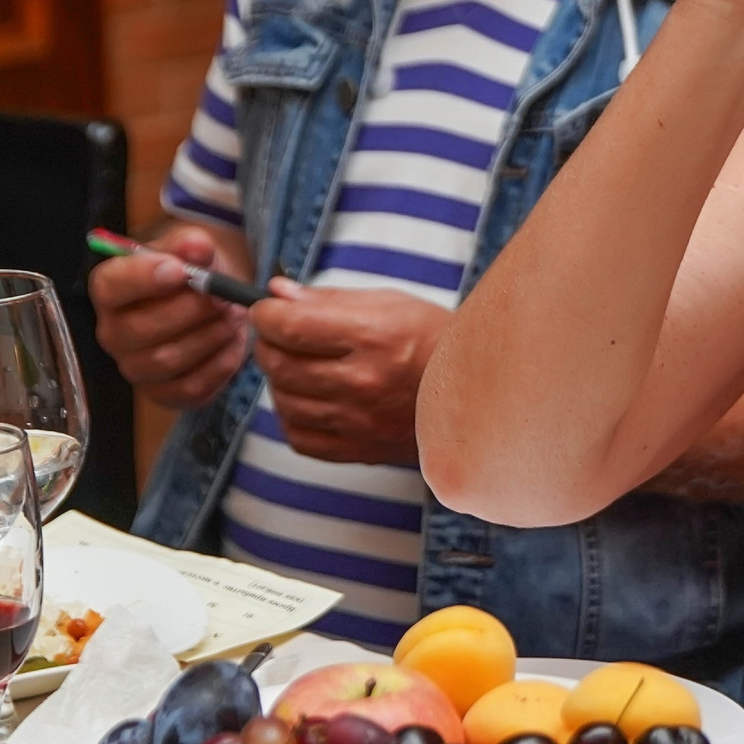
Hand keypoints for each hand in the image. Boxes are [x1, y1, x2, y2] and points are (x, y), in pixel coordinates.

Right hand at [91, 225, 250, 409]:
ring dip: (209, 336)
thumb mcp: (193, 251)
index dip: (142, 279)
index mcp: (111, 290)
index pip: (110, 287)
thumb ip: (192, 246)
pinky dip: (220, 364)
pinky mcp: (163, 392)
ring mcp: (135, 367)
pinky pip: (189, 387)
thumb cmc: (194, 274)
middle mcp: (113, 332)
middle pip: (139, 330)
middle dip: (189, 311)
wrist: (212, 303)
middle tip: (225, 298)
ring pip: (166, 360)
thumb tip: (197, 245)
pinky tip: (235, 342)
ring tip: (235, 317)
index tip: (178, 269)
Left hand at [251, 282, 447, 464]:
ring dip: (281, 379)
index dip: (266, 314)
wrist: (478, 393)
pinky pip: (298, 436)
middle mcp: (364, 382)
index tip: (267, 309)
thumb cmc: (436, 341)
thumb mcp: (390, 304)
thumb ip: (328, 299)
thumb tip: (277, 293)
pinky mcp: (359, 450)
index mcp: (374, 336)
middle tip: (280, 334)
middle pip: (280, 364)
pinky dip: (294, 416)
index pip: (290, 326)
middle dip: (269, 343)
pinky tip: (312, 399)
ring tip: (300, 365)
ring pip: (284, 400)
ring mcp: (360, 421)